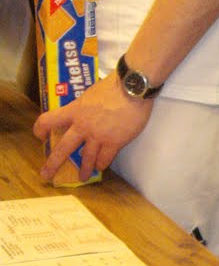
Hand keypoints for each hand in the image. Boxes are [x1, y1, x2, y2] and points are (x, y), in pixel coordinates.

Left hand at [33, 71, 153, 180]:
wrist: (132, 89)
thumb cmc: (113, 87)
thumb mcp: (90, 94)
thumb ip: (84, 106)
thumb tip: (83, 111)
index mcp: (74, 111)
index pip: (48, 120)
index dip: (40, 129)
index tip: (40, 136)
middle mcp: (83, 126)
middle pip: (63, 149)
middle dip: (53, 164)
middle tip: (47, 175)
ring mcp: (98, 136)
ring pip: (87, 159)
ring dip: (84, 170)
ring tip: (82, 177)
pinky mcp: (114, 142)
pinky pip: (105, 159)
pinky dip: (102, 164)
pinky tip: (101, 167)